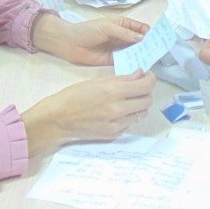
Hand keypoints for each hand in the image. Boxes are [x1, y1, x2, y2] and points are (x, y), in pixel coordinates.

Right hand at [22, 70, 155, 154]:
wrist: (59, 119)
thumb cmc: (74, 96)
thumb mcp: (98, 81)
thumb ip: (122, 79)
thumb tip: (139, 74)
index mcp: (114, 91)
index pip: (146, 85)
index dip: (151, 79)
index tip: (148, 76)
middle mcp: (119, 108)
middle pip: (147, 100)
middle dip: (146, 91)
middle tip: (139, 87)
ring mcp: (117, 123)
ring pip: (142, 113)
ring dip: (140, 104)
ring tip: (130, 99)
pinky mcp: (114, 134)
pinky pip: (130, 123)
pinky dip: (130, 115)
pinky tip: (119, 110)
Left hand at [32, 12, 148, 65]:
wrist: (69, 43)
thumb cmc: (87, 30)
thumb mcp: (107, 27)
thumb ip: (124, 34)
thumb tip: (142, 39)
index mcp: (123, 25)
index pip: (140, 29)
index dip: (150, 33)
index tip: (159, 39)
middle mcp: (123, 37)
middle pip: (140, 41)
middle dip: (148, 45)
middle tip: (159, 52)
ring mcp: (119, 49)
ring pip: (134, 52)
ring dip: (142, 55)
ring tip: (152, 61)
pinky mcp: (113, 61)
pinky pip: (126, 62)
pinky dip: (132, 64)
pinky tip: (139, 68)